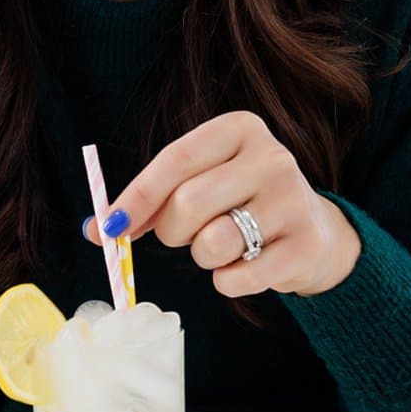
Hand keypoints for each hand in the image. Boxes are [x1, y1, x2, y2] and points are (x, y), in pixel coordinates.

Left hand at [83, 111, 361, 298]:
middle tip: (184, 236)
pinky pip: (238, 278)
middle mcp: (272, 156)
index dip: (136, 197)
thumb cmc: (241, 203)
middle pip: (188, 203)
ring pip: (213, 242)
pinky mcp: (306, 246)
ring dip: (202, 257)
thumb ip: (151, 202)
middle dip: (171, 232)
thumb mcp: (202, 183)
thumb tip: (96, 229)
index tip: (109, 228)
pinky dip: (228, 282)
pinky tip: (246, 267)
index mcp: (240, 129)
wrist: (314, 232)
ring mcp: (294, 200)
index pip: (176, 159)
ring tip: (223, 246)